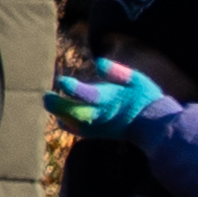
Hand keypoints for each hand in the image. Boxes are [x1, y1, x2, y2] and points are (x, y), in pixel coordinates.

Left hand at [48, 61, 169, 135]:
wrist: (151, 124)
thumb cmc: (143, 97)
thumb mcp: (135, 79)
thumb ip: (117, 71)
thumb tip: (99, 63)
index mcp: (106, 99)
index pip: (84, 94)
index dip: (71, 87)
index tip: (62, 80)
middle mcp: (96, 114)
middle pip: (69, 111)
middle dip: (54, 102)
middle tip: (46, 94)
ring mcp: (94, 126)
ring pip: (67, 120)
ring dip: (57, 110)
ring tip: (50, 99)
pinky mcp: (93, 133)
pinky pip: (72, 128)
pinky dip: (64, 120)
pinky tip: (62, 113)